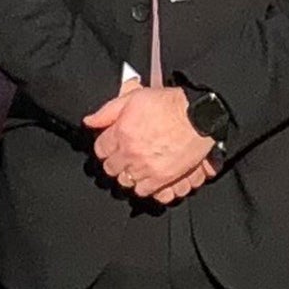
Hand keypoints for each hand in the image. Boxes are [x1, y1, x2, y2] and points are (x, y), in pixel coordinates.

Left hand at [84, 84, 213, 198]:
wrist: (198, 116)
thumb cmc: (170, 104)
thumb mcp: (134, 98)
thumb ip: (108, 111)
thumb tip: (90, 121)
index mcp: (121, 132)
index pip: (100, 149)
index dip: (106, 146)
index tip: (111, 145)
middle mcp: (130, 152)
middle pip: (110, 168)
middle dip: (115, 161)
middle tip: (124, 155)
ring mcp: (145, 167)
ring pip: (124, 180)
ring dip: (128, 174)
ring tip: (136, 166)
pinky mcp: (161, 178)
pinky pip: (142, 190)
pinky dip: (142, 185)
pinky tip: (147, 175)